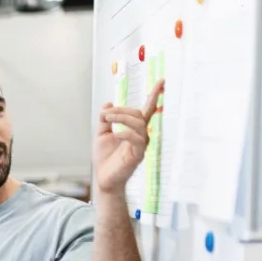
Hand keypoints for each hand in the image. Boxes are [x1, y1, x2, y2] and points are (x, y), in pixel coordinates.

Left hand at [94, 79, 162, 194]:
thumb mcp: (101, 135)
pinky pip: (137, 139)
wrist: (103, 179)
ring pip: (139, 124)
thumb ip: (105, 120)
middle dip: (121, 110)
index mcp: (134, 130)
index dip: (154, 96)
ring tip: (107, 120)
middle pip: (138, 114)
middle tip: (105, 114)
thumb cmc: (105, 159)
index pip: (146, 110)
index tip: (160, 81)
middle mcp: (141, 135)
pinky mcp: (138, 155)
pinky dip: (125, 133)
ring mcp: (141, 145)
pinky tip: (116, 134)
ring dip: (122, 118)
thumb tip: (107, 103)